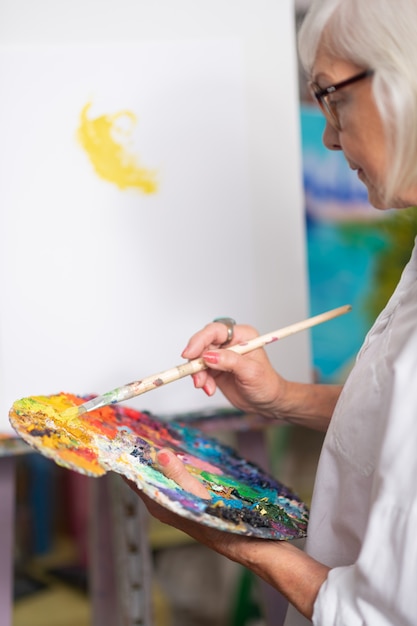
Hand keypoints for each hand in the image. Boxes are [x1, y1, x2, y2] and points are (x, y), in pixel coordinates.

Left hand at [127, 448, 329, 619]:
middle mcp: (166, 504)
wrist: (250, 544)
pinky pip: (179, 478)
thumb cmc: (223, 523)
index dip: (126, 458)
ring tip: (159, 434)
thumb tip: (158, 453)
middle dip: (143, 453)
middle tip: (142, 428)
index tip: (121, 436)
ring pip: (164, 476)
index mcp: (160, 505)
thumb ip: (177, 474)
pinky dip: (178, 464)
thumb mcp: (197, 495)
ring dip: (161, 458)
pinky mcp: (193, 502)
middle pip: (148, 475)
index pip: (133, 478)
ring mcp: (180, 503)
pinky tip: (185, 452)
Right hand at [181, 321, 288, 418]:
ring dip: (198, 374)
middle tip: (197, 377)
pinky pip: (200, 371)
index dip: (200, 340)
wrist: (266, 401)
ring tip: (206, 386)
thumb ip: (230, 361)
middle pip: (203, 344)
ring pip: (199, 359)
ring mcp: (221, 356)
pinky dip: (201, 381)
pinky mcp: (215, 368)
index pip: (216, 331)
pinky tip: (210, 389)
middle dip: (197, 361)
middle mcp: (230, 343)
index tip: (190, 353)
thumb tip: (209, 356)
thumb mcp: (251, 372)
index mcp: (242, 336)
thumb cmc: (266, 384)